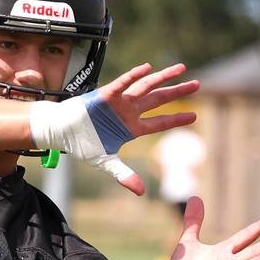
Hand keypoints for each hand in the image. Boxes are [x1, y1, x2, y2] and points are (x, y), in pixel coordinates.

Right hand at [95, 63, 197, 193]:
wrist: (62, 132)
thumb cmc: (83, 144)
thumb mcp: (106, 162)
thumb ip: (124, 175)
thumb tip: (140, 192)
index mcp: (132, 128)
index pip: (160, 122)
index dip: (176, 119)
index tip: (194, 116)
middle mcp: (130, 112)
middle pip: (159, 100)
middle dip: (177, 92)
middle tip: (197, 84)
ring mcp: (119, 102)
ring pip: (145, 87)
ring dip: (162, 78)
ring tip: (181, 68)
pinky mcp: (106, 95)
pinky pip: (122, 84)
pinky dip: (134, 76)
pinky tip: (148, 68)